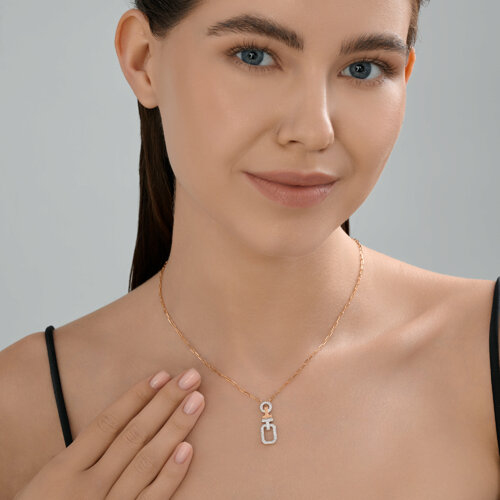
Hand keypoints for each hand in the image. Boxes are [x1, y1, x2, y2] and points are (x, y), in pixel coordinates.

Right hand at [14, 367, 204, 498]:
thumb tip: (126, 418)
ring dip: (174, 428)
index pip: (108, 423)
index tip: (162, 375)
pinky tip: (188, 449)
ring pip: (146, 462)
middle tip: (190, 378)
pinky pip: (152, 499)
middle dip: (165, 403)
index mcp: (63, 470)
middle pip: (133, 435)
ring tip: (196, 402)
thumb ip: (81, 455)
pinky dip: (171, 475)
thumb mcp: (48, 483)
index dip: (137, 397)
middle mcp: (86, 487)